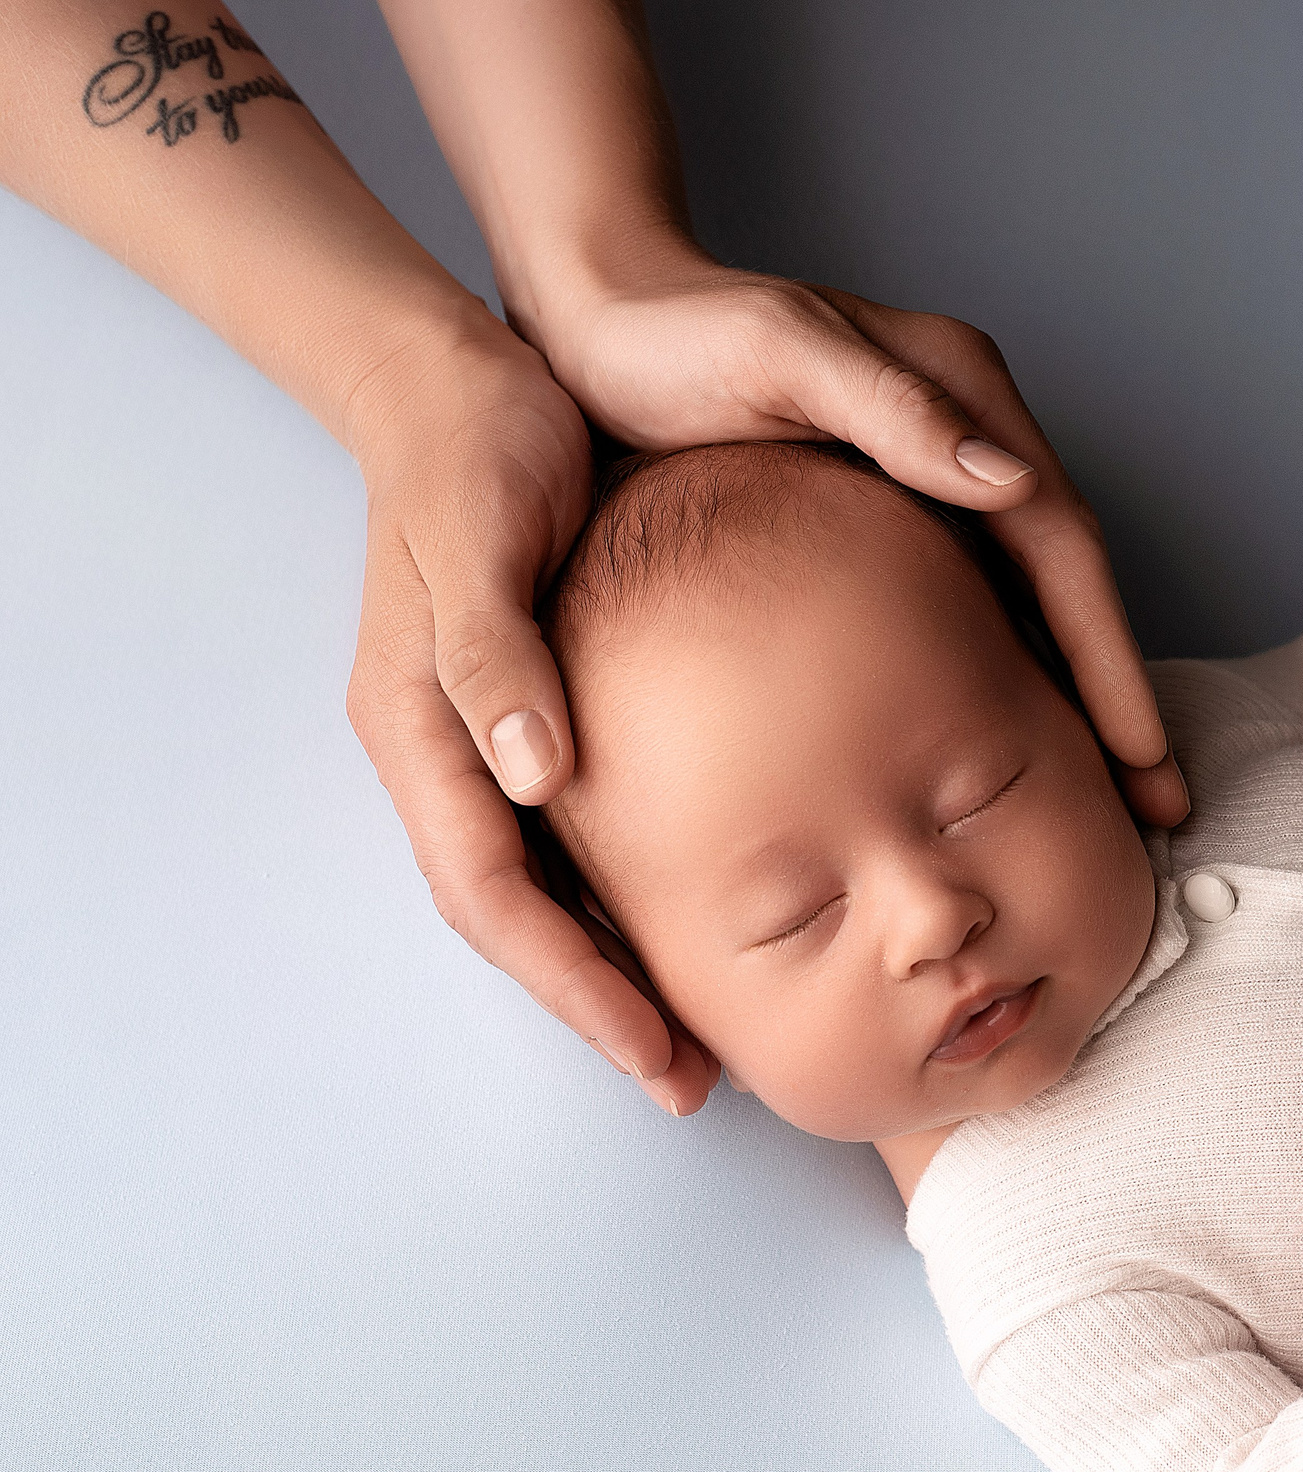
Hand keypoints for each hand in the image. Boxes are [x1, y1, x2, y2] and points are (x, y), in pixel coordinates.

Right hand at [342, 320, 719, 1115]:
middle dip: (595, 1004)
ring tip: (694, 1032)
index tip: (654, 1055)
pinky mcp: (525, 709)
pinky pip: (565, 834)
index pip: (493, 896)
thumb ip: (497, 651)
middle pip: (514, 917)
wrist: (464, 370)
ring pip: (538, 887)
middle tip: (687, 1080)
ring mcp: (478, 735)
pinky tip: (691, 914)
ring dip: (609, 962)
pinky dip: (619, 889)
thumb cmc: (479, 440)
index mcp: (418, 724)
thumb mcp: (486, 531)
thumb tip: (533, 773)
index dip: (574, 984)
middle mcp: (441, 748)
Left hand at [522, 245, 1188, 827]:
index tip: (1136, 754)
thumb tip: (1015, 484)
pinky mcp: (889, 502)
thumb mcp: (780, 355)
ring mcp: (931, 467)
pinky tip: (1003, 736)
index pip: (1064, 542)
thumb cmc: (666, 336)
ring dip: (1070, 692)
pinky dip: (1003, 667)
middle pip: (1067, 580)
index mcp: (962, 391)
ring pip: (1030, 597)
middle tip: (1153, 806)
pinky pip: (973, 597)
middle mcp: (967, 428)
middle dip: (1113, 694)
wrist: (588, 314)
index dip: (1105, 656)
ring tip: (1103, 794)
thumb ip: (895, 412)